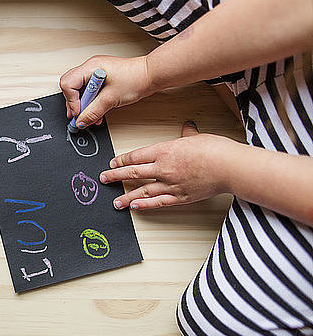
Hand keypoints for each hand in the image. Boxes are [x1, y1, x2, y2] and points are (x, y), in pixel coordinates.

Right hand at [59, 55, 152, 127]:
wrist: (150, 76)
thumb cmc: (136, 79)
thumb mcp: (111, 100)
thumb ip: (93, 112)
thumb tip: (81, 121)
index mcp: (90, 67)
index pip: (68, 84)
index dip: (72, 101)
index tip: (79, 112)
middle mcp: (90, 67)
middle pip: (70, 85)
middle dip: (73, 103)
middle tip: (79, 116)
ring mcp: (95, 71)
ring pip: (79, 89)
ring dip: (83, 105)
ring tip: (90, 115)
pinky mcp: (101, 77)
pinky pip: (88, 90)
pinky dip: (90, 102)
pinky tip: (96, 110)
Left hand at [100, 122, 239, 209]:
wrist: (230, 167)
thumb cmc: (216, 150)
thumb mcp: (196, 137)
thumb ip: (186, 135)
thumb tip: (187, 128)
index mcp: (164, 151)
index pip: (136, 156)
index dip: (121, 160)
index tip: (113, 162)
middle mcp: (163, 168)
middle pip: (133, 173)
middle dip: (116, 176)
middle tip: (104, 178)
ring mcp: (170, 184)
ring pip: (142, 191)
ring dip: (126, 196)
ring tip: (115, 201)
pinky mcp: (180, 197)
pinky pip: (158, 203)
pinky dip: (145, 206)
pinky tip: (134, 207)